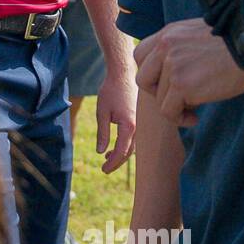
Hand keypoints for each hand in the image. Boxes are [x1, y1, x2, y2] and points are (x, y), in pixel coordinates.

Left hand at [94, 58, 136, 172]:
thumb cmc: (111, 91)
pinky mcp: (141, 120)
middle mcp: (139, 127)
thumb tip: (100, 152)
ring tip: (106, 158)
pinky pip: (136, 138)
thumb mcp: (102, 112)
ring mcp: (142, 124)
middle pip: (129, 153)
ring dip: (121, 154)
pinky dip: (126, 145)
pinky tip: (114, 146)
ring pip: (134, 147)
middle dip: (116, 162)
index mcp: (129, 126)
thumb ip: (102, 133)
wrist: (123, 74)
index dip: (112, 163)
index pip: (121, 151)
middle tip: (104, 169)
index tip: (103, 169)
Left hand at [134, 18, 243, 126]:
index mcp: (169, 32)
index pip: (140, 54)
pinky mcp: (181, 84)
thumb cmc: (237, 45)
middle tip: (177, 99)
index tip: (167, 82)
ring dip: (174, 107)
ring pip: (158, 98)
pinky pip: (168, 111)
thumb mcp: (200, 35)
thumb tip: (171, 71)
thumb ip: (181, 47)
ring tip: (193, 109)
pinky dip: (180, 119)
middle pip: (143, 77)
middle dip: (157, 92)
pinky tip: (194, 118)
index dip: (151, 72)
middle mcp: (165, 46)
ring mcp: (172, 65)